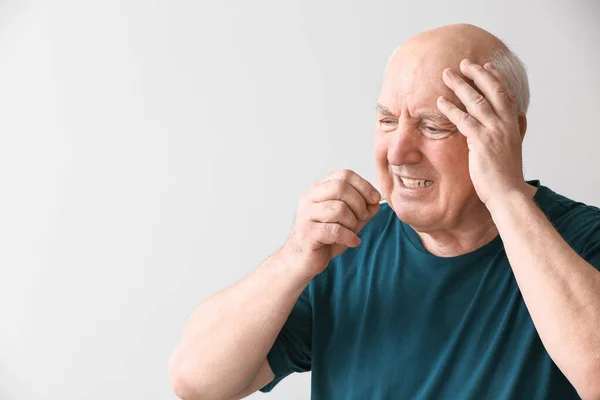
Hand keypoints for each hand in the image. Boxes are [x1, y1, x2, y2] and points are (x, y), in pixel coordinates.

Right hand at [281, 169, 380, 277]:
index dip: (364, 185)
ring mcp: (306, 214)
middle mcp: (310, 197)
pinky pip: (335, 230)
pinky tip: (352, 242)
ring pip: (338, 208)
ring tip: (353, 231)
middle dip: (359, 203)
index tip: (375, 199)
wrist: (302, 260)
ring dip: (353, 222)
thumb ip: (363, 209)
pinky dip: (349, 237)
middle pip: (341, 187)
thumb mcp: (349, 221)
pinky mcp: (307, 232)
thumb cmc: (325, 238)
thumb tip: (376, 201)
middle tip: (363, 217)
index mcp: (319, 189)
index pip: (344, 175)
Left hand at [436, 58, 528, 206]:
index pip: (506, 95)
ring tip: (446, 74)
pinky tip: (440, 102)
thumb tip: (504, 129)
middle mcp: (506, 125)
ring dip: (461, 85)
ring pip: (477, 101)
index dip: (496, 78)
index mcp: (513, 125)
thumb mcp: (509, 151)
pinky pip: (464, 120)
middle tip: (464, 62)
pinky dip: (451, 109)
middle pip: (493, 91)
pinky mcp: (482, 142)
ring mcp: (495, 132)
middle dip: (478, 74)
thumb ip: (506, 136)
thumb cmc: (504, 177)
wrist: (507, 194)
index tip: (487, 66)